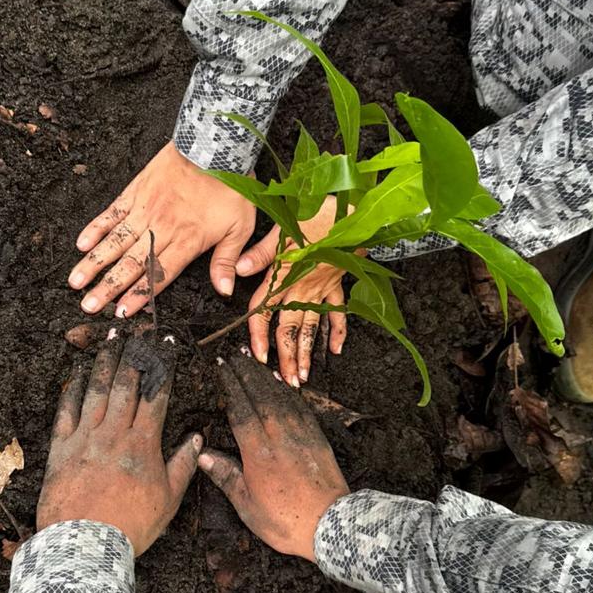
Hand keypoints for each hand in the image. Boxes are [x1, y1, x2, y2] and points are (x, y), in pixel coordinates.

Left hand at [36, 332, 201, 553]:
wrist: (85, 545)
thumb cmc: (131, 526)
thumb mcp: (168, 499)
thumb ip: (183, 465)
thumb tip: (197, 438)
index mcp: (144, 443)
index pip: (156, 394)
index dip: (163, 366)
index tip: (167, 344)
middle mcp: (114, 433)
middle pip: (125, 384)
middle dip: (133, 354)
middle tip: (137, 331)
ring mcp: (85, 438)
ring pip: (96, 390)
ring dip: (104, 362)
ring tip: (109, 340)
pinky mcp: (61, 448)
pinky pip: (66, 411)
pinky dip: (71, 390)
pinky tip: (76, 373)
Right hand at [69, 142, 255, 316]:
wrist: (213, 144)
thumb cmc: (230, 185)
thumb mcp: (241, 226)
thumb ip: (227, 260)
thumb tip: (224, 290)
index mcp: (186, 241)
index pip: (158, 275)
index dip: (138, 296)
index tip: (121, 312)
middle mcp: (161, 228)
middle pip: (130, 264)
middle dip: (107, 287)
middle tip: (87, 305)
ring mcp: (145, 210)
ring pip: (115, 242)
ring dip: (94, 263)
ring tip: (76, 281)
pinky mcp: (136, 192)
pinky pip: (112, 213)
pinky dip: (95, 228)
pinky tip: (81, 244)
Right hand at [199, 352, 348, 560]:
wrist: (331, 525)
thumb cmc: (286, 519)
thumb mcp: (247, 504)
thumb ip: (226, 475)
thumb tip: (203, 455)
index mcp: (257, 449)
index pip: (239, 407)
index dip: (229, 384)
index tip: (220, 366)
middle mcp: (279, 433)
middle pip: (258, 393)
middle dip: (245, 371)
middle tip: (234, 353)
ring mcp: (301, 433)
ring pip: (279, 395)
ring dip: (265, 375)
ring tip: (253, 360)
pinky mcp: (317, 437)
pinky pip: (300, 405)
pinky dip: (288, 391)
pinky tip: (281, 384)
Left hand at [237, 195, 346, 386]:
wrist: (353, 212)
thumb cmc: (318, 216)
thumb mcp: (283, 230)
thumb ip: (261, 254)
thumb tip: (238, 270)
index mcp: (286, 276)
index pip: (266, 310)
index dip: (259, 335)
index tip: (259, 356)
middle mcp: (303, 287)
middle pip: (290, 328)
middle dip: (288, 357)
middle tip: (287, 381)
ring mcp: (322, 288)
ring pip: (312, 326)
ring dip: (309, 352)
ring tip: (304, 375)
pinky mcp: (337, 282)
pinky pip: (338, 311)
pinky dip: (337, 330)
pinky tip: (336, 349)